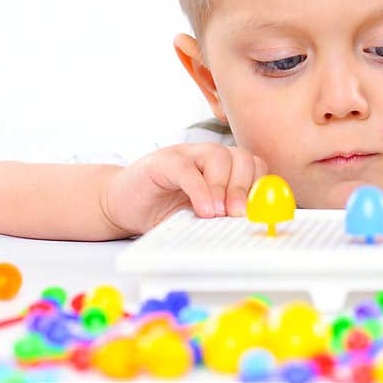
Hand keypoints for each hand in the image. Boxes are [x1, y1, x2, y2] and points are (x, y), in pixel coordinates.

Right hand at [101, 144, 268, 235]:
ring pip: (219, 156)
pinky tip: (202, 209)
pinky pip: (187, 168)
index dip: (261, 188)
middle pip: (242, 158)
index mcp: (224, 169)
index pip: (255, 168)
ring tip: (217, 213)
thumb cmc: (163, 211)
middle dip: (246, 187)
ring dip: (223, 187)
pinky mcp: (163, 161)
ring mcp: (186, 154)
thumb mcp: (200, 218)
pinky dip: (199, 189)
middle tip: (239, 215)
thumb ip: (223, 217)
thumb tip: (250, 228)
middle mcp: (208, 157)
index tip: (260, 213)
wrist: (121, 204)